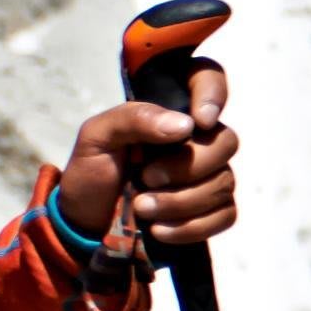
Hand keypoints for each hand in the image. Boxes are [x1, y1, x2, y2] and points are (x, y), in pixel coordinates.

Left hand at [58, 73, 238, 265]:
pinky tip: (159, 229)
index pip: (208, 80)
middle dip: (187, 167)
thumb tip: (186, 125)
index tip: (199, 121)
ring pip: (224, 183)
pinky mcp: (211, 211)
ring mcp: (208, 176)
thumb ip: (134, 119)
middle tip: (145, 178)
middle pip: (226, 142)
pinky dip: (191, 226)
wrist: (84, 222)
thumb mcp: (96, 138)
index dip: (212, 94)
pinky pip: (225, 215)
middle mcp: (196, 140)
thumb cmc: (91, 172)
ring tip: (141, 208)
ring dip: (179, 202)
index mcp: (168, 112)